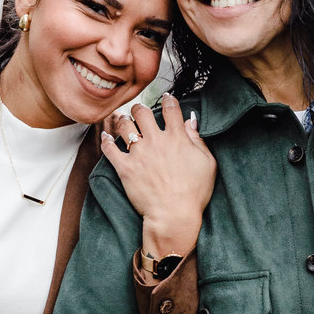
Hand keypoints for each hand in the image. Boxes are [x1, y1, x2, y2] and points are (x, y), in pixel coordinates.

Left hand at [100, 93, 215, 259]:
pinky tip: (106, 136)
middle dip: (140, 108)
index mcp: (177, 138)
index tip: (167, 98)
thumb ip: (198, 140)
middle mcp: (156, 141)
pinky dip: (106, 140)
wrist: (174, 215)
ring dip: (123, 120)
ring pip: (124, 126)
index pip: (171, 109)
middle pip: (143, 112)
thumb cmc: (195, 192)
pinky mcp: (125, 168)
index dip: (169, 100)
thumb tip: (191, 121)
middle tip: (140, 111)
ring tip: (124, 121)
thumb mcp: (207, 164)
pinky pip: (109, 148)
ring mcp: (139, 154)